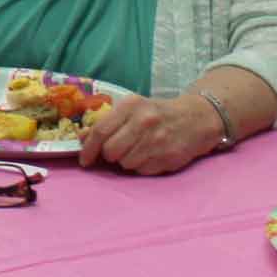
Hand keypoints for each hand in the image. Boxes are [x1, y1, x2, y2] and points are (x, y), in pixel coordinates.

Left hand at [79, 94, 218, 175]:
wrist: (194, 119)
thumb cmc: (155, 114)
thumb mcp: (131, 109)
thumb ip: (106, 122)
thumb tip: (81, 138)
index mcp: (131, 106)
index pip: (101, 131)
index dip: (88, 148)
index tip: (84, 160)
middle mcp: (144, 122)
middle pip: (111, 151)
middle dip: (109, 155)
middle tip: (116, 151)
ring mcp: (158, 141)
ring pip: (126, 163)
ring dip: (126, 161)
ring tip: (137, 150)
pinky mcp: (169, 157)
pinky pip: (142, 171)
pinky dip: (141, 166)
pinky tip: (149, 155)